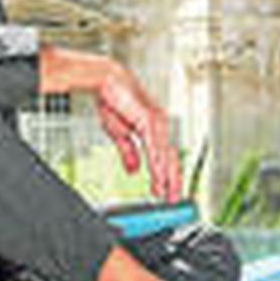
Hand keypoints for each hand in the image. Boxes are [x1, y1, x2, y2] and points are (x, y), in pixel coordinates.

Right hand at [39, 47, 183, 202]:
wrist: (106, 80)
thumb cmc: (114, 99)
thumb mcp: (119, 132)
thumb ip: (129, 152)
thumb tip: (135, 170)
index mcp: (154, 129)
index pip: (165, 157)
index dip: (168, 176)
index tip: (167, 193)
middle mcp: (160, 126)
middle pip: (170, 158)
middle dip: (173, 181)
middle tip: (173, 200)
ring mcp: (157, 122)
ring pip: (165, 154)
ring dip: (166, 176)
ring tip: (166, 193)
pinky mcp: (149, 119)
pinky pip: (155, 146)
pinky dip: (157, 162)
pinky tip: (158, 175)